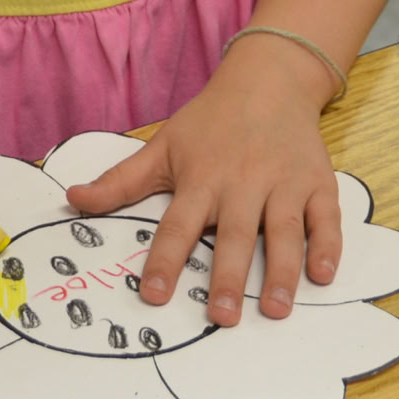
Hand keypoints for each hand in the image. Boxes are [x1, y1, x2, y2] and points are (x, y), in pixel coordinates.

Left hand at [62, 39, 340, 325]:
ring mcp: (283, 183)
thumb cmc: (209, 121)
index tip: (153, 294)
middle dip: (228, 277)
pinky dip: (327, 247)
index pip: (177, 225)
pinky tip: (322, 276)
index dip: (163, 259)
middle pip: (233, 235)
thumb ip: (120, 181)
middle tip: (221, 318)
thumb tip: (71, 200)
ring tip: (275, 310)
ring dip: (281, 272)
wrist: (267, 80)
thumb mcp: (162, 146)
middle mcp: (241, 182)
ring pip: (282, 231)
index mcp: (200, 177)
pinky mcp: (317, 183)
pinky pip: (325, 219)